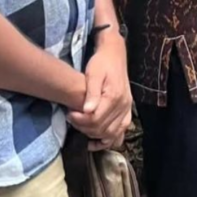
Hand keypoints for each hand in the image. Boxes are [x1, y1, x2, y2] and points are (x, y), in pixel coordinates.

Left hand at [67, 32, 131, 150]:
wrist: (114, 55)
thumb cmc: (101, 63)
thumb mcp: (93, 74)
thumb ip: (91, 93)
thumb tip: (87, 111)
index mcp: (114, 97)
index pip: (95, 119)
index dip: (79, 121)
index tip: (69, 114)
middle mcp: (124, 105)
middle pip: (102, 129)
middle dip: (84, 127)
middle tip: (72, 118)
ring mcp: (127, 109)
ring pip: (112, 133)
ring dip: (95, 135)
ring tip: (81, 126)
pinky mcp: (127, 111)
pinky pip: (121, 131)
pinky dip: (110, 139)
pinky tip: (97, 141)